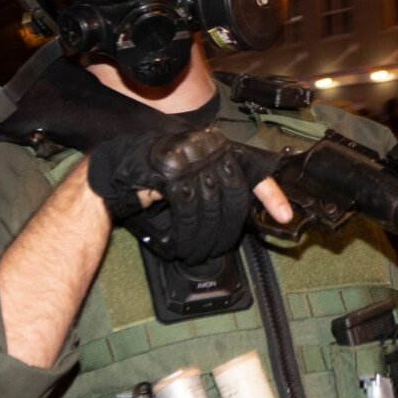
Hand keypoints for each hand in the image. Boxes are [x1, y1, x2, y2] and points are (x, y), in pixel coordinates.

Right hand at [86, 128, 288, 263]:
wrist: (111, 172)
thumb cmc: (152, 181)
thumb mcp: (192, 183)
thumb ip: (217, 191)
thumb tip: (244, 216)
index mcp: (216, 145)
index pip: (251, 170)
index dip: (271, 195)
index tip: (285, 217)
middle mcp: (205, 145)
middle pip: (233, 195)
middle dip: (226, 230)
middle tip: (216, 249)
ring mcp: (188, 154)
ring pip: (211, 206)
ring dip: (204, 238)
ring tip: (196, 252)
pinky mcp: (168, 168)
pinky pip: (188, 208)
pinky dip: (186, 233)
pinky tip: (180, 244)